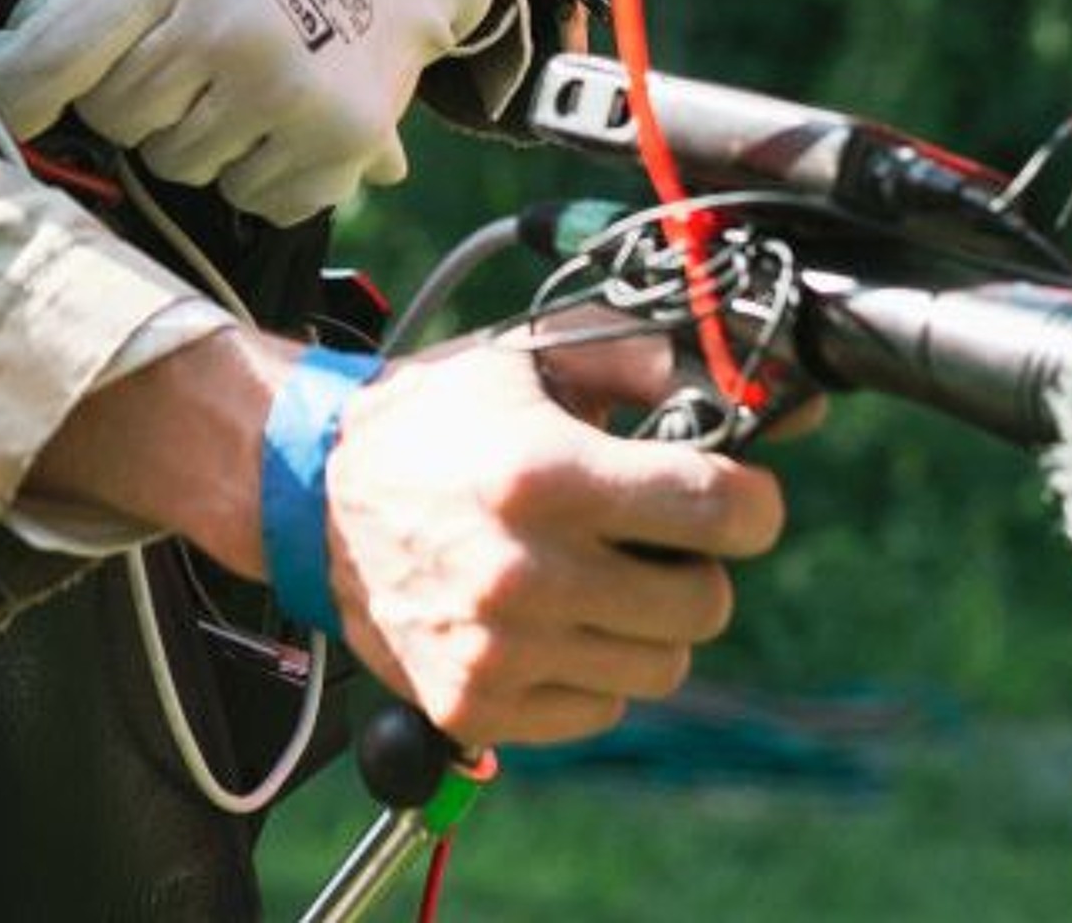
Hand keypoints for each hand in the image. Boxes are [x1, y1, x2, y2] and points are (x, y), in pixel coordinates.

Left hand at [0, 0, 502, 221]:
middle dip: (134, 94)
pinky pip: (251, 199)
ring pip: (178, 166)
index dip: (5, 93)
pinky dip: (258, 169)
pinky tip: (285, 108)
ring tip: (240, 72)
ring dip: (193, 134)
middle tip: (184, 49)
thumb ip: (73, 3)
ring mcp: (291, 91)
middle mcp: (233, 28)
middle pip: (116, 117)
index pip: (59, 51)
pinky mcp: (342, 144)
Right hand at [321, 326, 786, 747]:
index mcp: (546, 474)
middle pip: (703, 604)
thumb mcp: (532, 361)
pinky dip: (593, 670)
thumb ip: (644, 365)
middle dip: (697, 565)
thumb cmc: (435, 417)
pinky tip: (552, 620)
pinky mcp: (474, 707)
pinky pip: (598, 710)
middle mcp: (526, 572)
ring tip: (597, 576)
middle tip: (655, 537)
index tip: (742, 499)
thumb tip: (759, 395)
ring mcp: (499, 650)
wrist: (312, 493)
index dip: (751, 504)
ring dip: (648, 623)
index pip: (718, 511)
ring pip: (661, 667)